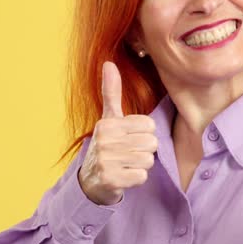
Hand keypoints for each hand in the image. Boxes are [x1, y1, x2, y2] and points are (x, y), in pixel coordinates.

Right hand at [78, 61, 158, 205]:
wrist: (91, 180)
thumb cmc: (106, 145)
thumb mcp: (108, 118)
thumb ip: (111, 92)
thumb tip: (109, 63)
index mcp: (108, 124)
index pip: (149, 126)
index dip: (144, 134)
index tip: (130, 139)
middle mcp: (105, 141)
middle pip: (151, 143)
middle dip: (145, 150)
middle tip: (129, 154)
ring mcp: (107, 161)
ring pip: (148, 160)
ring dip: (141, 165)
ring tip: (126, 164)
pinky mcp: (111, 180)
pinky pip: (142, 177)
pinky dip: (136, 179)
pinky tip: (124, 176)